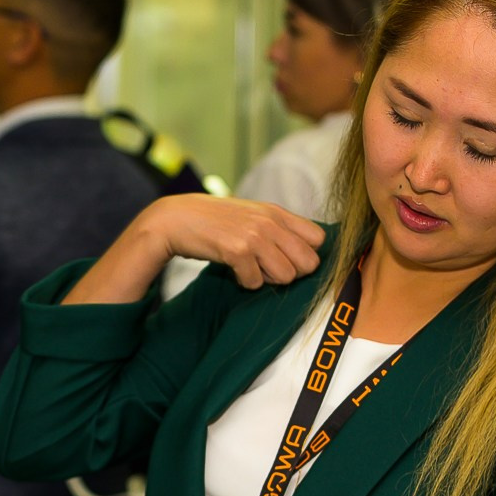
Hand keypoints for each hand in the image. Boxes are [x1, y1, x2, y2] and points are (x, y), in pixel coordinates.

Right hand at [139, 195, 325, 290]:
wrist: (177, 219)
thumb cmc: (216, 221)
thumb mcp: (252, 215)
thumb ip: (279, 228)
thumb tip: (310, 252)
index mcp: (277, 212)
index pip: (318, 239)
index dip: (305, 255)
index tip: (286, 258)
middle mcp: (270, 222)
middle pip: (308, 263)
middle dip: (290, 272)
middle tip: (267, 268)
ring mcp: (255, 235)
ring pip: (286, 276)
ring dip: (267, 279)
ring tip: (250, 268)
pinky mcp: (237, 251)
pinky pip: (255, 282)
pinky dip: (244, 282)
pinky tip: (233, 270)